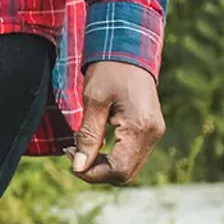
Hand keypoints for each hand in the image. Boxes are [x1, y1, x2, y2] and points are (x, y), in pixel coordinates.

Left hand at [70, 60, 164, 184]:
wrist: (129, 49)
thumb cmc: (109, 69)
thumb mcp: (93, 100)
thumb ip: (88, 135)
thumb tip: (78, 167)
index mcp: (140, 128)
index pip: (119, 171)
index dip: (92, 173)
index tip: (69, 157)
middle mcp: (152, 135)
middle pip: (125, 174)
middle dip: (96, 171)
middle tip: (71, 152)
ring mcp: (154, 133)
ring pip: (128, 168)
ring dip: (102, 165)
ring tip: (79, 147)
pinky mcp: (150, 130)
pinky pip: (131, 155)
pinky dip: (111, 156)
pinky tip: (93, 142)